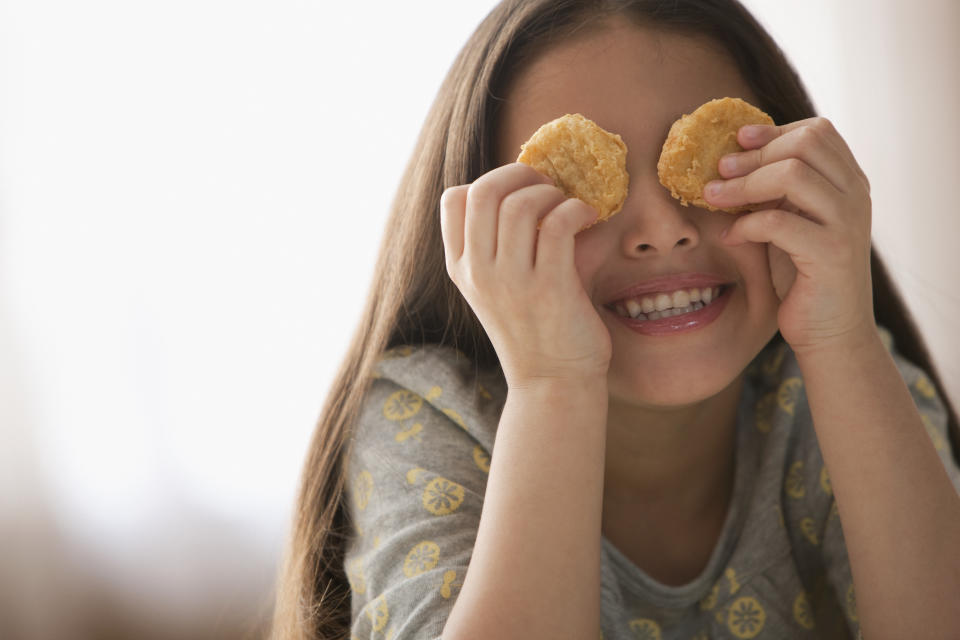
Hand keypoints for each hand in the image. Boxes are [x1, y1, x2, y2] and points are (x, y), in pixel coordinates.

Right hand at [440, 163, 611, 387]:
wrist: (553, 383)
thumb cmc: (535, 329)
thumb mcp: (500, 287)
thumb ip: (505, 242)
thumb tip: (539, 185)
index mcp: (462, 269)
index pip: (453, 200)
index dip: (488, 181)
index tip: (517, 192)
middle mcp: (479, 273)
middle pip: (484, 191)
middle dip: (520, 174)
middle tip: (546, 186)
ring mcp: (510, 282)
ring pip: (520, 203)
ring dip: (551, 193)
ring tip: (568, 206)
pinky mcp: (548, 288)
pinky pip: (557, 224)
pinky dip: (576, 209)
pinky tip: (587, 218)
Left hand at [704, 117, 874, 353]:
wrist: (830, 332)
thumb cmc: (802, 276)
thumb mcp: (790, 221)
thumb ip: (776, 190)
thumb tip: (731, 158)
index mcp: (849, 182)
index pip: (818, 132)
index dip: (772, 132)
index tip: (736, 141)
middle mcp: (855, 196)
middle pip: (804, 145)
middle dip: (753, 156)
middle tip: (717, 172)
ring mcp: (847, 223)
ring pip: (792, 175)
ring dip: (743, 185)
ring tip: (712, 197)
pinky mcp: (831, 254)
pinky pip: (778, 222)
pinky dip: (745, 226)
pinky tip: (730, 237)